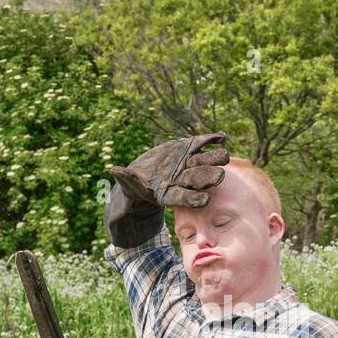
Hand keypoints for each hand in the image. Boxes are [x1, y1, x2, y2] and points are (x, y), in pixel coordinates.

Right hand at [110, 132, 228, 208]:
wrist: (147, 173)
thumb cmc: (135, 184)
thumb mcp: (129, 183)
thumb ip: (126, 178)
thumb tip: (113, 170)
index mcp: (171, 192)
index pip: (184, 197)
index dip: (193, 198)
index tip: (205, 200)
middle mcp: (183, 180)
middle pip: (198, 180)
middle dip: (208, 178)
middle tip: (220, 176)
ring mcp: (188, 164)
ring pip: (204, 162)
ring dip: (214, 159)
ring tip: (224, 154)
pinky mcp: (188, 150)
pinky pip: (201, 144)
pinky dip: (211, 141)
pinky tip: (221, 137)